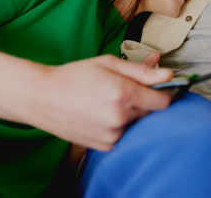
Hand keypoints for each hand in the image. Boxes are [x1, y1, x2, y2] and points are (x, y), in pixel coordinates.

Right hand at [28, 55, 172, 150]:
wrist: (42, 97)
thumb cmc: (74, 76)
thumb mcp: (108, 64)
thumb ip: (140, 70)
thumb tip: (168, 74)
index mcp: (122, 93)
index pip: (163, 101)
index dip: (164, 92)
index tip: (159, 86)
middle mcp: (119, 117)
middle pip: (152, 112)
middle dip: (145, 100)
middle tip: (125, 89)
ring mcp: (112, 135)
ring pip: (137, 124)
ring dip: (132, 113)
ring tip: (109, 101)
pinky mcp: (105, 145)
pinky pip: (124, 134)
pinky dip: (120, 125)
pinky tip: (102, 113)